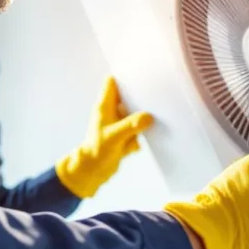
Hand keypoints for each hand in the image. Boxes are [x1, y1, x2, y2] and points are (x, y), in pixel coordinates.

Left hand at [55, 76, 152, 198]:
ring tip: (149, 123)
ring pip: (135, 115)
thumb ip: (131, 126)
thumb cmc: (96, 151)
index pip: (112, 82)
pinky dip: (138, 138)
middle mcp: (112, 112)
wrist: (92, 173)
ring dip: (141, 122)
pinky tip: (136, 144)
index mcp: (105, 106)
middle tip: (156, 98)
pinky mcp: (124, 136)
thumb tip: (148, 117)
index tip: (141, 74)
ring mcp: (118, 124)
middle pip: (128, 97)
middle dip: (140, 99)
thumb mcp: (114, 137)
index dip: (124, 76)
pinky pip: (137, 132)